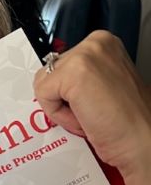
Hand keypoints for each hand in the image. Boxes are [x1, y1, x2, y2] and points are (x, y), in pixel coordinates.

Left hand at [34, 31, 150, 184]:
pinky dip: (59, 115)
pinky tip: (85, 118)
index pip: (60, 65)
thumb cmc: (126, 122)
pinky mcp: (73, 73)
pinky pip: (43, 96)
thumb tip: (53, 83)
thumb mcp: (101, 85)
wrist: (141, 141)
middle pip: (49, 73)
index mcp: (103, 43)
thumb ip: (79, 77)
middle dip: (63, 99)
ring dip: (61, 108)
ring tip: (90, 114)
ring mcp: (84, 55)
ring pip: (43, 84)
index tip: (89, 103)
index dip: (68, 93)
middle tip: (91, 112)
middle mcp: (95, 43)